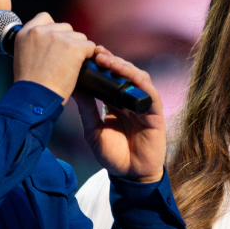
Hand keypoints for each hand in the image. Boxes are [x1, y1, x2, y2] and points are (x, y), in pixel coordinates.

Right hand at [12, 12, 95, 102]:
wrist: (35, 96)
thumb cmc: (29, 85)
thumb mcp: (22, 57)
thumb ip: (34, 45)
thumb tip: (49, 45)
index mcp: (25, 33)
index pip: (45, 17)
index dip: (54, 29)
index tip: (56, 42)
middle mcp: (41, 31)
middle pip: (65, 27)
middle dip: (68, 41)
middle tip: (65, 59)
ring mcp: (58, 37)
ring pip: (79, 37)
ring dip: (79, 49)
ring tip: (71, 66)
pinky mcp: (74, 47)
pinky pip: (90, 46)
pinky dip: (88, 56)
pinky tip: (80, 67)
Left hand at [75, 48, 165, 183]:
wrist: (129, 175)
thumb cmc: (113, 155)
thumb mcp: (93, 130)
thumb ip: (87, 110)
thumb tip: (74, 87)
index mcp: (116, 103)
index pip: (110, 78)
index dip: (102, 65)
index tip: (88, 54)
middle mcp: (131, 101)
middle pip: (124, 73)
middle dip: (112, 61)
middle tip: (97, 53)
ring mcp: (144, 106)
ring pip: (138, 78)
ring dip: (125, 68)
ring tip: (109, 61)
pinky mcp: (155, 114)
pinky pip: (151, 94)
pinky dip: (142, 83)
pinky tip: (132, 76)